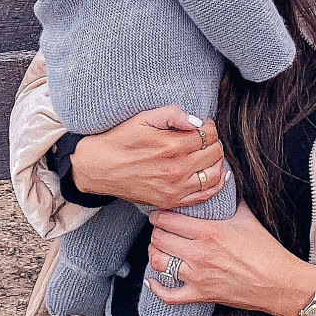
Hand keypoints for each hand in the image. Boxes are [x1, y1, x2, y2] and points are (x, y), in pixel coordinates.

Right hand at [70, 108, 226, 209]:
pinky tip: (216, 173)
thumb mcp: (142, 118)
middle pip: (214, 152)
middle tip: (204, 137)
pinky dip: (216, 183)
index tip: (201, 125)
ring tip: (207, 153)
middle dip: (213, 141)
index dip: (208, 126)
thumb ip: (172, 114)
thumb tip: (196, 120)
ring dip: (216, 160)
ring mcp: (175, 188)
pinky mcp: (171, 201)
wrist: (99, 168)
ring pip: (215, 173)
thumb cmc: (120, 140)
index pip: (208, 133)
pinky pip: (205, 195)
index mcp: (171, 145)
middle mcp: (176, 169)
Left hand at [147, 201, 315, 315]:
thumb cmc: (266, 250)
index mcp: (210, 232)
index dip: (159, 214)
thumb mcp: (247, 217)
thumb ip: (231, 198)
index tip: (159, 212)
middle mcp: (200, 254)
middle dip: (155, 232)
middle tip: (159, 229)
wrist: (279, 282)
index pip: (169, 219)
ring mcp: (198, 276)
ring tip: (158, 249)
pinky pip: (169, 296)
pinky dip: (157, 289)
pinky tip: (152, 280)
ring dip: (154, 254)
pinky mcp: (201, 295)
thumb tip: (225, 178)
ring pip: (159, 263)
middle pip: (160, 240)